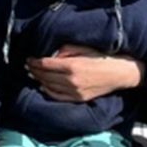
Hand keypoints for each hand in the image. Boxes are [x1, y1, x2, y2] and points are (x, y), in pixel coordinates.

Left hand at [25, 45, 144, 101]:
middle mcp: (71, 80)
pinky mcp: (78, 98)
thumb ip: (65, 49)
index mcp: (72, 66)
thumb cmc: (101, 56)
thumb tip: (50, 54)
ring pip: (49, 86)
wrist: (119, 72)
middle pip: (45, 76)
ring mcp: (75, 92)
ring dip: (38, 80)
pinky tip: (43, 85)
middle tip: (28, 65)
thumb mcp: (83, 47)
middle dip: (34, 70)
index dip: (34, 61)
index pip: (45, 64)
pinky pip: (57, 96)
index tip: (29, 58)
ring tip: (33, 74)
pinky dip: (47, 90)